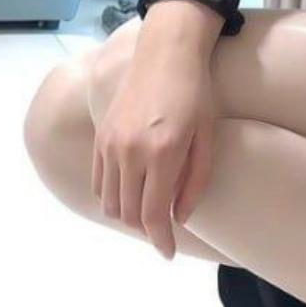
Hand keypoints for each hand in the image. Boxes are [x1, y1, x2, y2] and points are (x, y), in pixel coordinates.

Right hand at [91, 48, 215, 259]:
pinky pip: (98, 180)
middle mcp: (131, 152)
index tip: (167, 253)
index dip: (161, 241)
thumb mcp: (207, 138)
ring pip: (109, 201)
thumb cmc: (196, 93)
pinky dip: (111, 194)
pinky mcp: (101, 135)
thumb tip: (178, 217)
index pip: (154, 215)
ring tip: (147, 209)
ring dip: (127, 214)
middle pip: (129, 213)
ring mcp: (111, 144)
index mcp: (162, 155)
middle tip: (164, 230)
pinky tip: (129, 190)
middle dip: (146, 229)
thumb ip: (194, 182)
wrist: (166, 52)